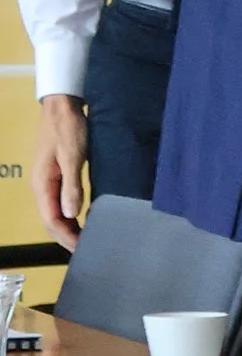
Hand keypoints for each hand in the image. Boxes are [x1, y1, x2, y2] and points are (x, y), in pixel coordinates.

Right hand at [30, 96, 87, 246]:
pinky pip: (60, 201)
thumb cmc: (68, 128)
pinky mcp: (55, 175)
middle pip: (51, 220)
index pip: (51, 221)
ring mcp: (47, 181)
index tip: (82, 249)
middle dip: (67, 236)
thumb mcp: (72, 156)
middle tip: (86, 249)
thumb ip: (72, 185)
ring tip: (86, 237)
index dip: (66, 237)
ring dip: (69, 226)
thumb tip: (71, 215)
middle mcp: (41, 187)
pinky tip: (83, 217)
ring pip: (55, 212)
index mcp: (42, 185)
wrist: (62, 106)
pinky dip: (70, 213)